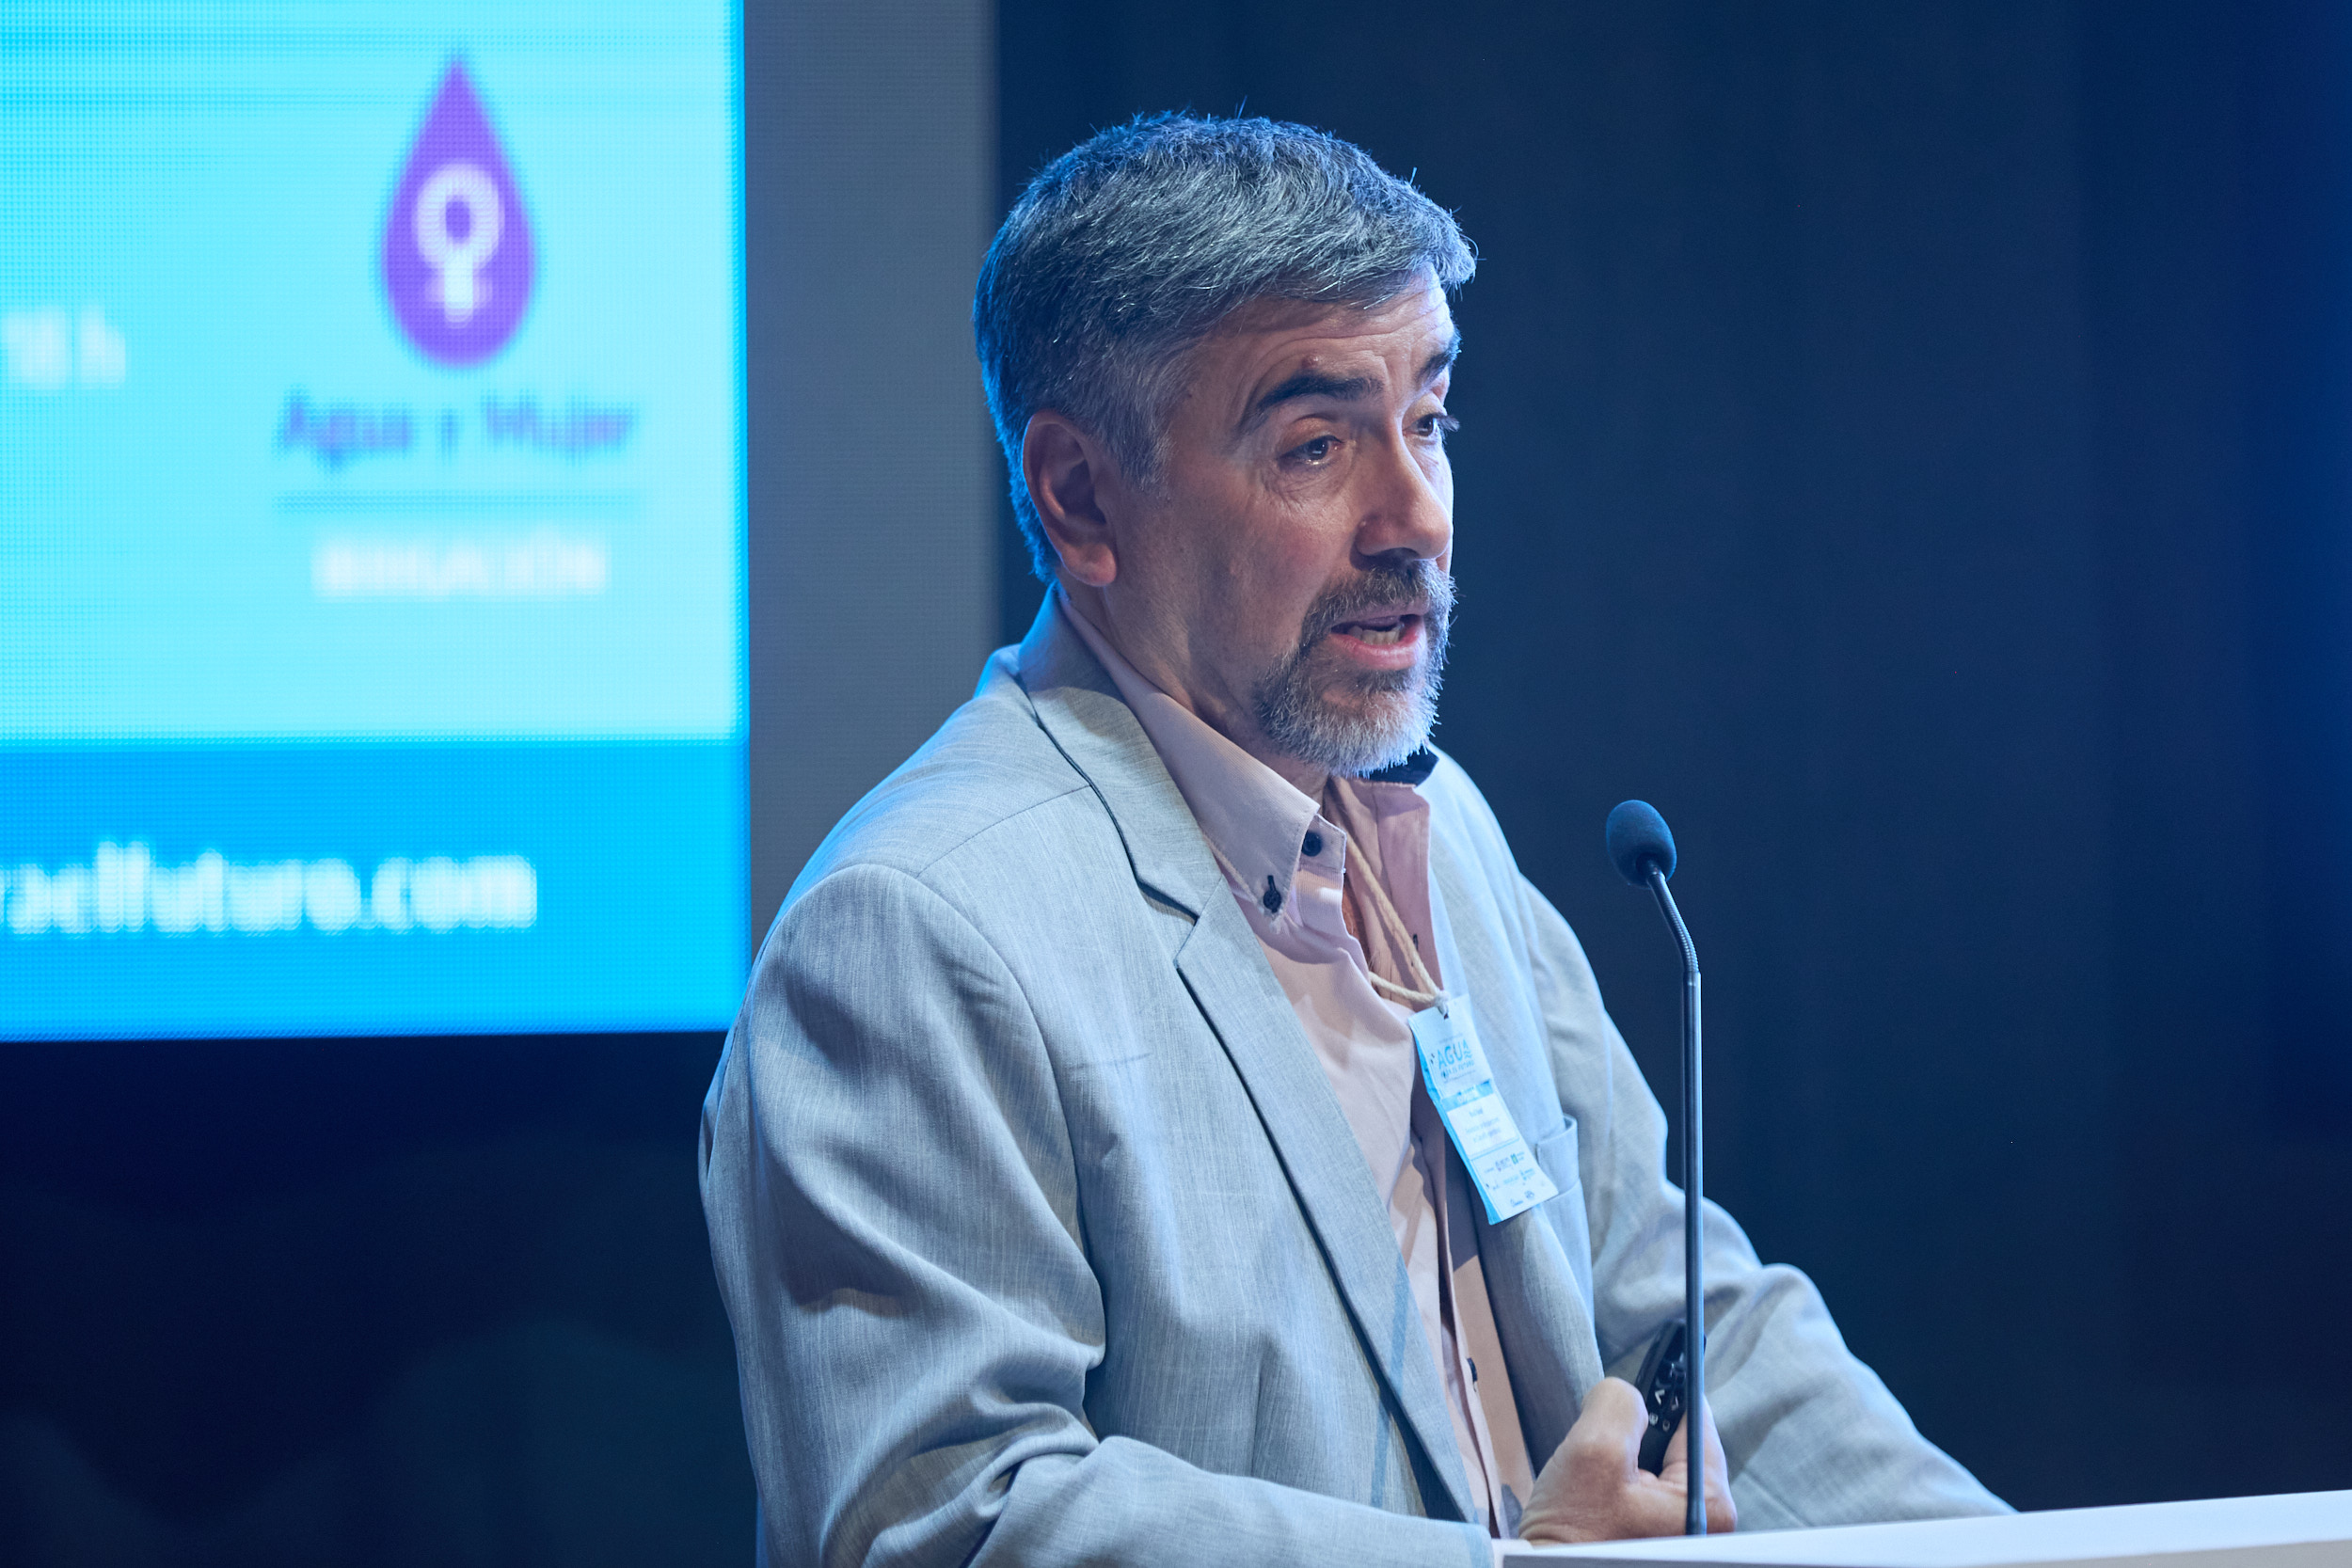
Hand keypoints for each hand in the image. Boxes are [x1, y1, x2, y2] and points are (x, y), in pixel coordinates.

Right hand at [1515, 1376, 1735, 1543]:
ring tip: (1596, 1476)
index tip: (1645, 1375)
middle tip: (1604, 1444)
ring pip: (1659, 1464)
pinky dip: (1622, 1480)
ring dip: (1627, 1457)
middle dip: (1638, 1432)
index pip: (1697, 1419)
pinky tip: (1597, 1494)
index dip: (1664, 1392)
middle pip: (1678, 1442)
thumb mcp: (1593, 1449)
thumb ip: (1619, 1402)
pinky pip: (1646, 1489)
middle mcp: (1707, 1523)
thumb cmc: (1571, 1535)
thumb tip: (1627, 1392)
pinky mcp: (1657, 1537)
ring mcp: (1683, 1533)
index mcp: (1709, 1503)